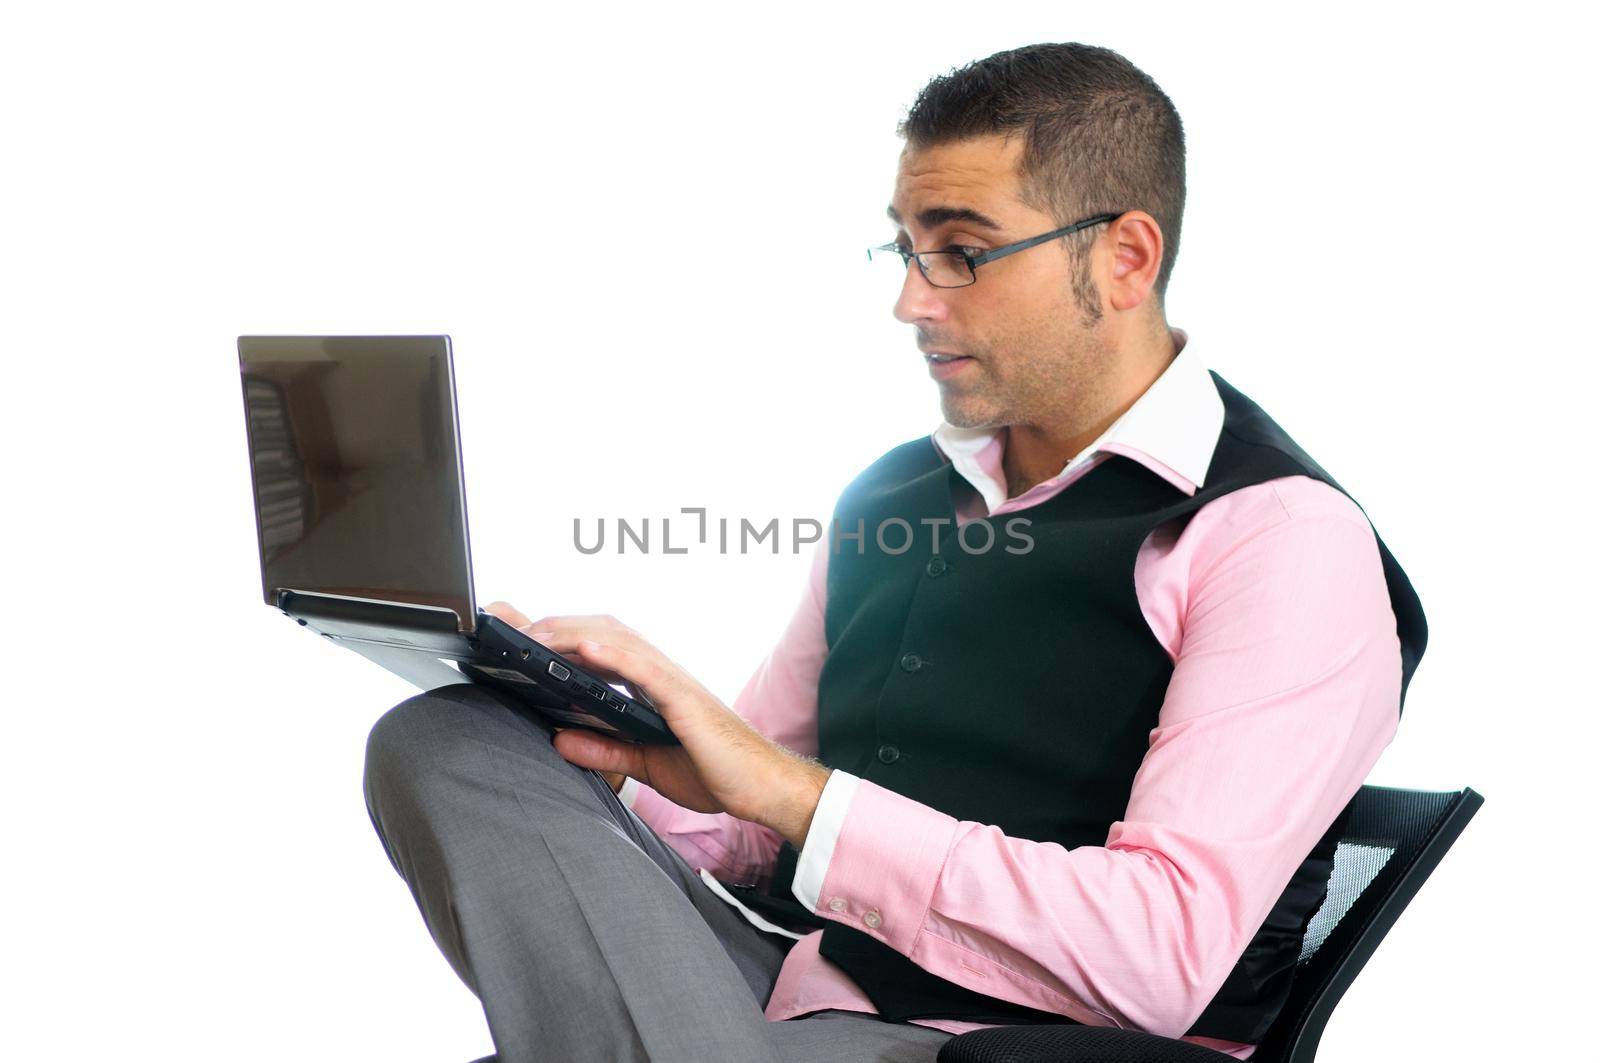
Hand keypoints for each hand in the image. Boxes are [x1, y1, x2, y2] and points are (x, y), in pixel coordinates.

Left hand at [484, 601, 830, 845]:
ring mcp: (671, 681)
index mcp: (648, 686)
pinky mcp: (683, 697)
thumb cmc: (716, 771)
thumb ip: (605, 750)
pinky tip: (583, 649)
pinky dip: (611, 654)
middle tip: (507, 623)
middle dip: (552, 622)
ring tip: (531, 632)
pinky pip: (642, 668)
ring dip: (570, 631)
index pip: (597, 646)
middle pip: (600, 631)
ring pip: (616, 639)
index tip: (516, 629)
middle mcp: (658, 674)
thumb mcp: (646, 765)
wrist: (762, 789)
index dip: (558, 632)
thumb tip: (559, 739)